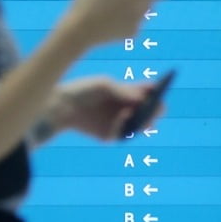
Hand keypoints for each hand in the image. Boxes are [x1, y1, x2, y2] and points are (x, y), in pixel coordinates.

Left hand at [48, 77, 164, 141]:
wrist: (61, 107)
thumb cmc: (83, 91)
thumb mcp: (104, 85)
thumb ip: (123, 91)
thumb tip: (143, 98)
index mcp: (127, 94)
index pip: (147, 93)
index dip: (154, 91)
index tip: (159, 87)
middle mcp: (125, 109)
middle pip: (148, 112)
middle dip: (154, 109)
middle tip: (158, 106)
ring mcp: (118, 123)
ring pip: (139, 126)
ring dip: (144, 120)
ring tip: (144, 113)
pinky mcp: (109, 135)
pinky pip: (122, 134)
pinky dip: (124, 125)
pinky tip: (124, 115)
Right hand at [60, 0, 176, 48]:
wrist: (78, 31)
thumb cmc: (88, 0)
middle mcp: (142, 6)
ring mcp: (138, 21)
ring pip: (145, 8)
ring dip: (137, 4)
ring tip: (115, 4)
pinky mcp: (132, 34)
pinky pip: (135, 20)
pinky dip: (128, 17)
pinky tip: (111, 18)